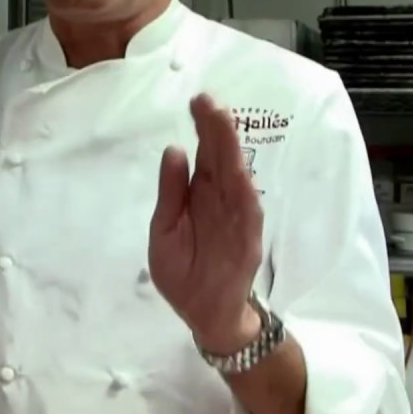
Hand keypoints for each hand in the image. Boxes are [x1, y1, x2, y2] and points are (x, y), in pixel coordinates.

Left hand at [148, 93, 262, 354]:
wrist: (203, 314)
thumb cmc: (183, 271)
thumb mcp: (164, 229)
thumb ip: (171, 193)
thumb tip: (174, 149)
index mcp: (200, 193)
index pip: (204, 153)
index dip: (202, 127)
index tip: (196, 100)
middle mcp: (221, 198)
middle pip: (221, 157)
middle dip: (216, 128)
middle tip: (207, 99)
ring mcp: (236, 217)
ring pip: (236, 176)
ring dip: (231, 150)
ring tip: (223, 122)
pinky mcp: (247, 239)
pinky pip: (248, 212)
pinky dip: (244, 191)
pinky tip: (238, 170)